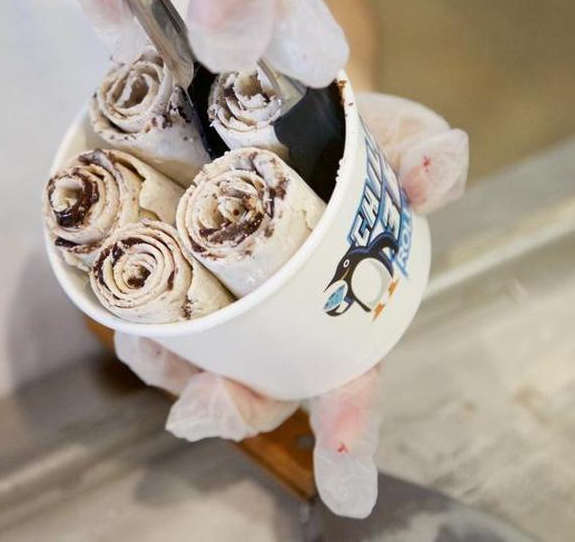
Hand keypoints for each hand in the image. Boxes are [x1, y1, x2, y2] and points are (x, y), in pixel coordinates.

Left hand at [114, 94, 467, 517]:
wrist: (277, 111)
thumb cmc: (349, 145)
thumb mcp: (395, 140)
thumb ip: (423, 159)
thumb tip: (441, 167)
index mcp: (344, 312)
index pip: (352, 380)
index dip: (350, 423)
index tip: (344, 463)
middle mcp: (283, 328)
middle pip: (264, 393)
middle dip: (238, 409)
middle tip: (212, 407)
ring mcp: (230, 316)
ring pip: (201, 372)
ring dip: (176, 377)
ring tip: (154, 350)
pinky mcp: (181, 292)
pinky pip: (156, 334)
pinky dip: (143, 336)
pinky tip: (132, 323)